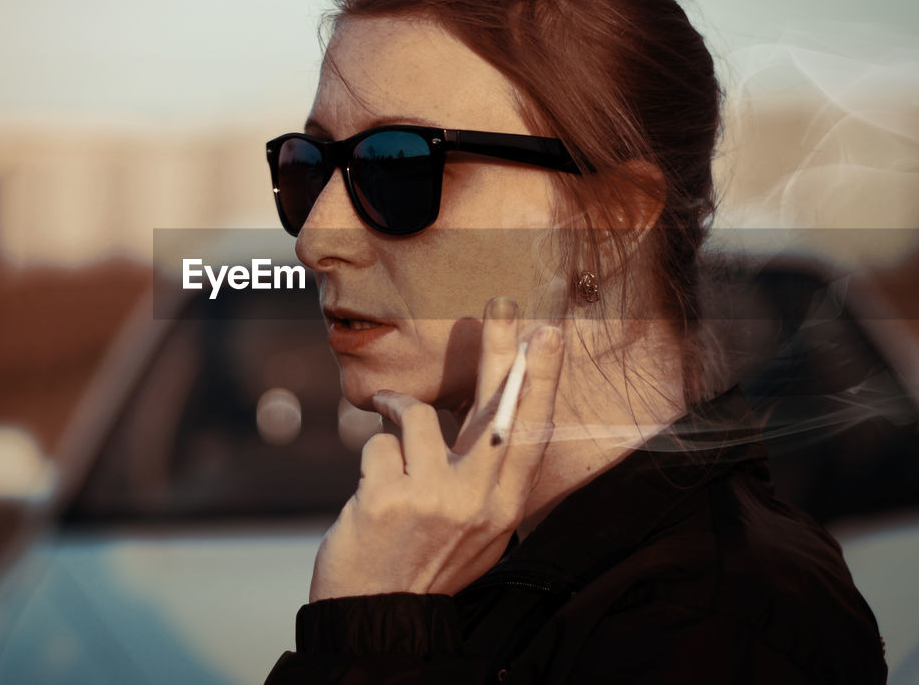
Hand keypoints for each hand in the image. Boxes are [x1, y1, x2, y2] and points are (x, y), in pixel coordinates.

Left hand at [308, 299, 566, 600]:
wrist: (379, 615)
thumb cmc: (427, 562)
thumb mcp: (476, 528)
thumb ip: (486, 476)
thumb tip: (489, 411)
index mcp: (505, 507)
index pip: (530, 432)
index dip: (540, 380)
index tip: (549, 334)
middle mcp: (478, 501)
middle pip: (494, 408)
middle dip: (500, 350)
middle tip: (502, 303)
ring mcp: (434, 498)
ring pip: (417, 417)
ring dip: (395, 414)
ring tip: (389, 436)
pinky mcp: (388, 496)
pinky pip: (377, 443)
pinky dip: (370, 457)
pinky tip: (369, 492)